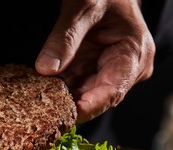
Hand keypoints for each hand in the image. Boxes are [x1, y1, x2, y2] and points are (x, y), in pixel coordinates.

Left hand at [36, 0, 154, 122]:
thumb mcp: (84, 6)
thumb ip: (65, 37)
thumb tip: (46, 69)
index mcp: (135, 54)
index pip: (113, 90)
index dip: (90, 106)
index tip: (68, 116)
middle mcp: (126, 69)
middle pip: (97, 97)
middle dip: (70, 105)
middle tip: (43, 114)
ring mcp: (110, 71)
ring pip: (83, 94)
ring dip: (61, 99)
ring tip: (38, 105)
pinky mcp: (94, 70)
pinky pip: (76, 85)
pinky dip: (59, 89)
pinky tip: (40, 92)